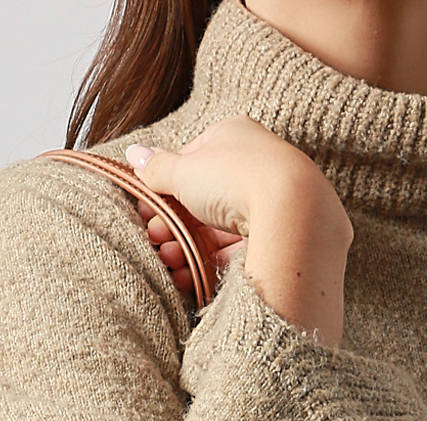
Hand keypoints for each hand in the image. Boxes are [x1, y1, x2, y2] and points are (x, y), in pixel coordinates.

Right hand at [125, 116, 353, 343]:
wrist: (293, 212)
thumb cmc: (235, 177)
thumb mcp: (184, 170)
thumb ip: (156, 168)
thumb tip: (133, 154)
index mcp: (234, 136)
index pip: (191, 162)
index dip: (166, 190)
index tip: (148, 213)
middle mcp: (253, 165)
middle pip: (203, 201)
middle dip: (173, 225)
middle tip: (155, 241)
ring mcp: (267, 203)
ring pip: (217, 230)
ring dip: (186, 248)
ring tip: (169, 262)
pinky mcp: (274, 238)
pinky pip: (236, 253)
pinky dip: (210, 265)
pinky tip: (189, 278)